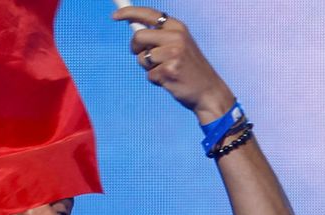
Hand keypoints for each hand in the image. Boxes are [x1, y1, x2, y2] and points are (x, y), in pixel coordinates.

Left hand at [113, 8, 235, 120]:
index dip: (128, 13)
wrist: (210, 92)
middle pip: (139, 36)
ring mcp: (173, 54)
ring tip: (166, 71)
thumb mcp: (180, 45)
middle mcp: (176, 37)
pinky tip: (171, 81)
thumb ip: (160, 36)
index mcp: (178, 27)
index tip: (115, 16)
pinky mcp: (169, 71)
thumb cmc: (191, 69)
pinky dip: (156, 80)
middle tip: (144, 55)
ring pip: (142, 58)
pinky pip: (149, 74)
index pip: (148, 14)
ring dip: (149, 67)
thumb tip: (134, 28)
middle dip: (136, 48)